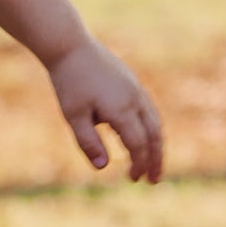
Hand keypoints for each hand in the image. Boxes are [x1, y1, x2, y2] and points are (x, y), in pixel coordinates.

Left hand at [46, 37, 163, 183]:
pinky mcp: (132, 82)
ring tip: (152, 162)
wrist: (70, 46)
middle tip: (154, 180)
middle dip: (156, 159)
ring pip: (154, 121)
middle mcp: (135, 99)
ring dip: (156, 144)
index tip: (132, 179)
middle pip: (154, 135)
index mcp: (121, 109)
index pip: (138, 144)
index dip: (138, 164)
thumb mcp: (73, 115)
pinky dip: (150, 128)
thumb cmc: (69, 81)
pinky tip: (142, 137)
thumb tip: (104, 167)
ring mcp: (136, 89)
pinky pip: (148, 110)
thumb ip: (88, 142)